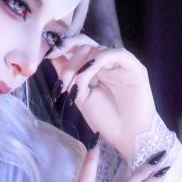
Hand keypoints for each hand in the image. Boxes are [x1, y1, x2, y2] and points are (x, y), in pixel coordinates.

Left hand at [50, 35, 157, 161]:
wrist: (127, 137)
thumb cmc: (105, 120)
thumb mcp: (80, 97)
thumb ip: (68, 77)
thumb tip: (52, 57)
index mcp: (95, 69)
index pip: (78, 48)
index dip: (63, 47)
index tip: (48, 55)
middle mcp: (107, 63)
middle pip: (85, 45)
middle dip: (69, 61)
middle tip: (63, 82)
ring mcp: (120, 64)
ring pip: (97, 48)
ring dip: (82, 65)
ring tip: (77, 85)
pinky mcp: (134, 67)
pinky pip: (116, 53)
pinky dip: (100, 59)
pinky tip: (90, 72)